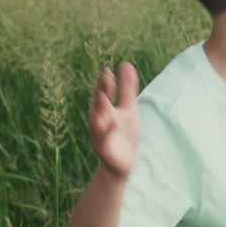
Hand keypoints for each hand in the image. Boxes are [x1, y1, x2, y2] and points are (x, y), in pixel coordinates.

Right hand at [86, 63, 139, 177]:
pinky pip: (104, 141)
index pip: (103, 94)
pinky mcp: (105, 151)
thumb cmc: (124, 133)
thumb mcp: (129, 109)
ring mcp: (101, 136)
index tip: (108, 70)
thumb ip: (127, 89)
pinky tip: (113, 123)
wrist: (124, 163)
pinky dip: (107, 132)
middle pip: (98, 105)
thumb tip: (126, 63)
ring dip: (99, 111)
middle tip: (105, 78)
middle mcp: (99, 121)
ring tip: (104, 99)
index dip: (105, 83)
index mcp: (105, 110)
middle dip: (101, 93)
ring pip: (96, 123)